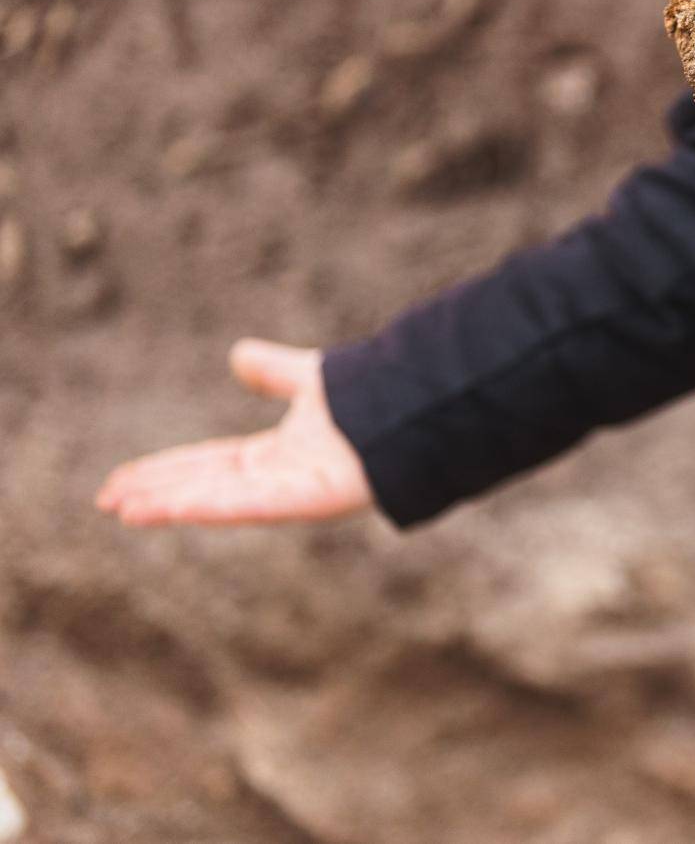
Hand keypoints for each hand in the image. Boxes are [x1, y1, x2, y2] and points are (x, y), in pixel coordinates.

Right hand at [96, 340, 373, 526]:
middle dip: (158, 493)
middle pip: (205, 486)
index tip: (122, 481)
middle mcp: (279, 477)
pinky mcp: (309, 498)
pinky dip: (208, 506)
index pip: (207, 465)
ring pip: (219, 500)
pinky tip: (167, 508)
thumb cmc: (374, 399)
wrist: (417, 408)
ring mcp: (293, 491)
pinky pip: (251, 505)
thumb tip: (237, 353)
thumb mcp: (308, 378)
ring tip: (122, 510)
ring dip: (171, 505)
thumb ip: (273, 371)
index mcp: (277, 454)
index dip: (165, 472)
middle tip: (106, 502)